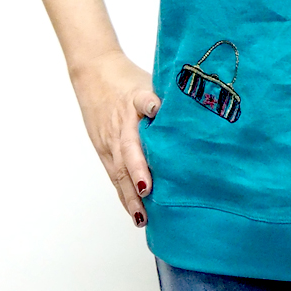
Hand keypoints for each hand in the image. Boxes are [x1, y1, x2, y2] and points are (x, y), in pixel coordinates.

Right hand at [69, 49, 160, 227]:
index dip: (150, 114)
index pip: (143, 106)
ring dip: (129, 194)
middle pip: (127, 151)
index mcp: (134, 101)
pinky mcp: (104, 151)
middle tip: (146, 192)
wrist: (93, 73)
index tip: (155, 131)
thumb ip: (167, 96)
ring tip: (142, 217)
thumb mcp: (149, 80)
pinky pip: (115, 176)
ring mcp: (109, 141)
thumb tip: (197, 106)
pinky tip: (135, 213)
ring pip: (118, 170)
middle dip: (136, 173)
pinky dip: (124, 195)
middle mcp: (120, 125)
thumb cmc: (127, 79)